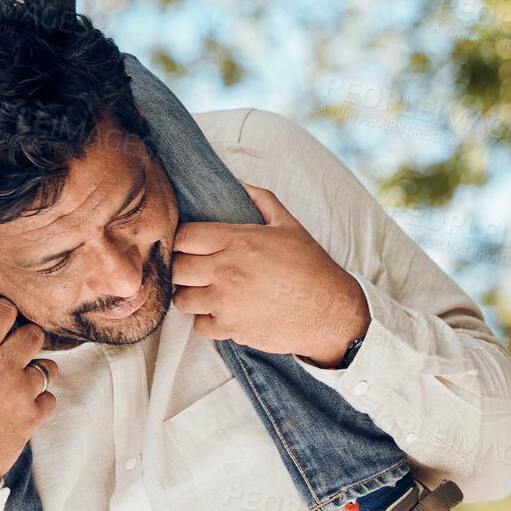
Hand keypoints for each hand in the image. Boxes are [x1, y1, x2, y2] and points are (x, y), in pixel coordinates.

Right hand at [0, 298, 58, 495]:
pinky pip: (50, 399)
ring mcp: (20, 394)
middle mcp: (3, 368)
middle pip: (34, 333)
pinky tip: (22, 402)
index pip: (5, 310)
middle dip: (24, 336)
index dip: (2, 311)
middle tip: (12, 346)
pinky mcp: (31, 420)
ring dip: (35, 369)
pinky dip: (40, 399)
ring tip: (19, 376)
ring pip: (48, 367)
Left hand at [167, 183, 369, 365]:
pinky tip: (219, 312)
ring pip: (181, 298)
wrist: (333, 311)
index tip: (190, 245)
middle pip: (176, 267)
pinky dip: (206, 321)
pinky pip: (199, 326)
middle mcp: (227, 271)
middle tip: (196, 269)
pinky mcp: (233, 329)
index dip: (182, 240)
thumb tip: (238, 182)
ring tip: (205, 291)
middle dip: (182, 267)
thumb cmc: (311, 267)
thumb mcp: (289, 225)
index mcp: (238, 241)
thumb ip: (261, 200)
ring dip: (191, 295)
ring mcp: (227, 302)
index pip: (183, 236)